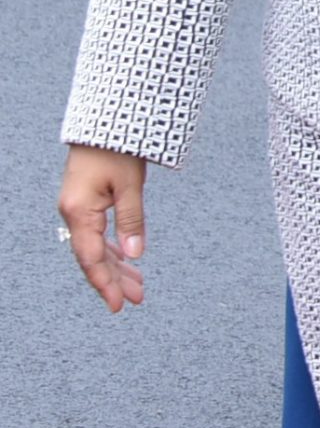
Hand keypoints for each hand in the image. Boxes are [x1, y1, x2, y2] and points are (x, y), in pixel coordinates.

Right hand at [60, 145, 148, 311]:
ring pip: (96, 247)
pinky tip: (126, 261)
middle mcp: (73, 214)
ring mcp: (78, 209)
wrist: (104, 121)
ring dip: (116, 266)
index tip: (118, 305)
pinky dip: (113, 248)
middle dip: (114, 280)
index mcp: (79, 212)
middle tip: (135, 299)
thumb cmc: (117, 149)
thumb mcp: (131, 184)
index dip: (105, 283)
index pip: (92, 258)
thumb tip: (135, 254)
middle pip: (93, 257)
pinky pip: (97, 233)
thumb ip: (131, 220)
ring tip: (137, 286)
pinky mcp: (86, 202)